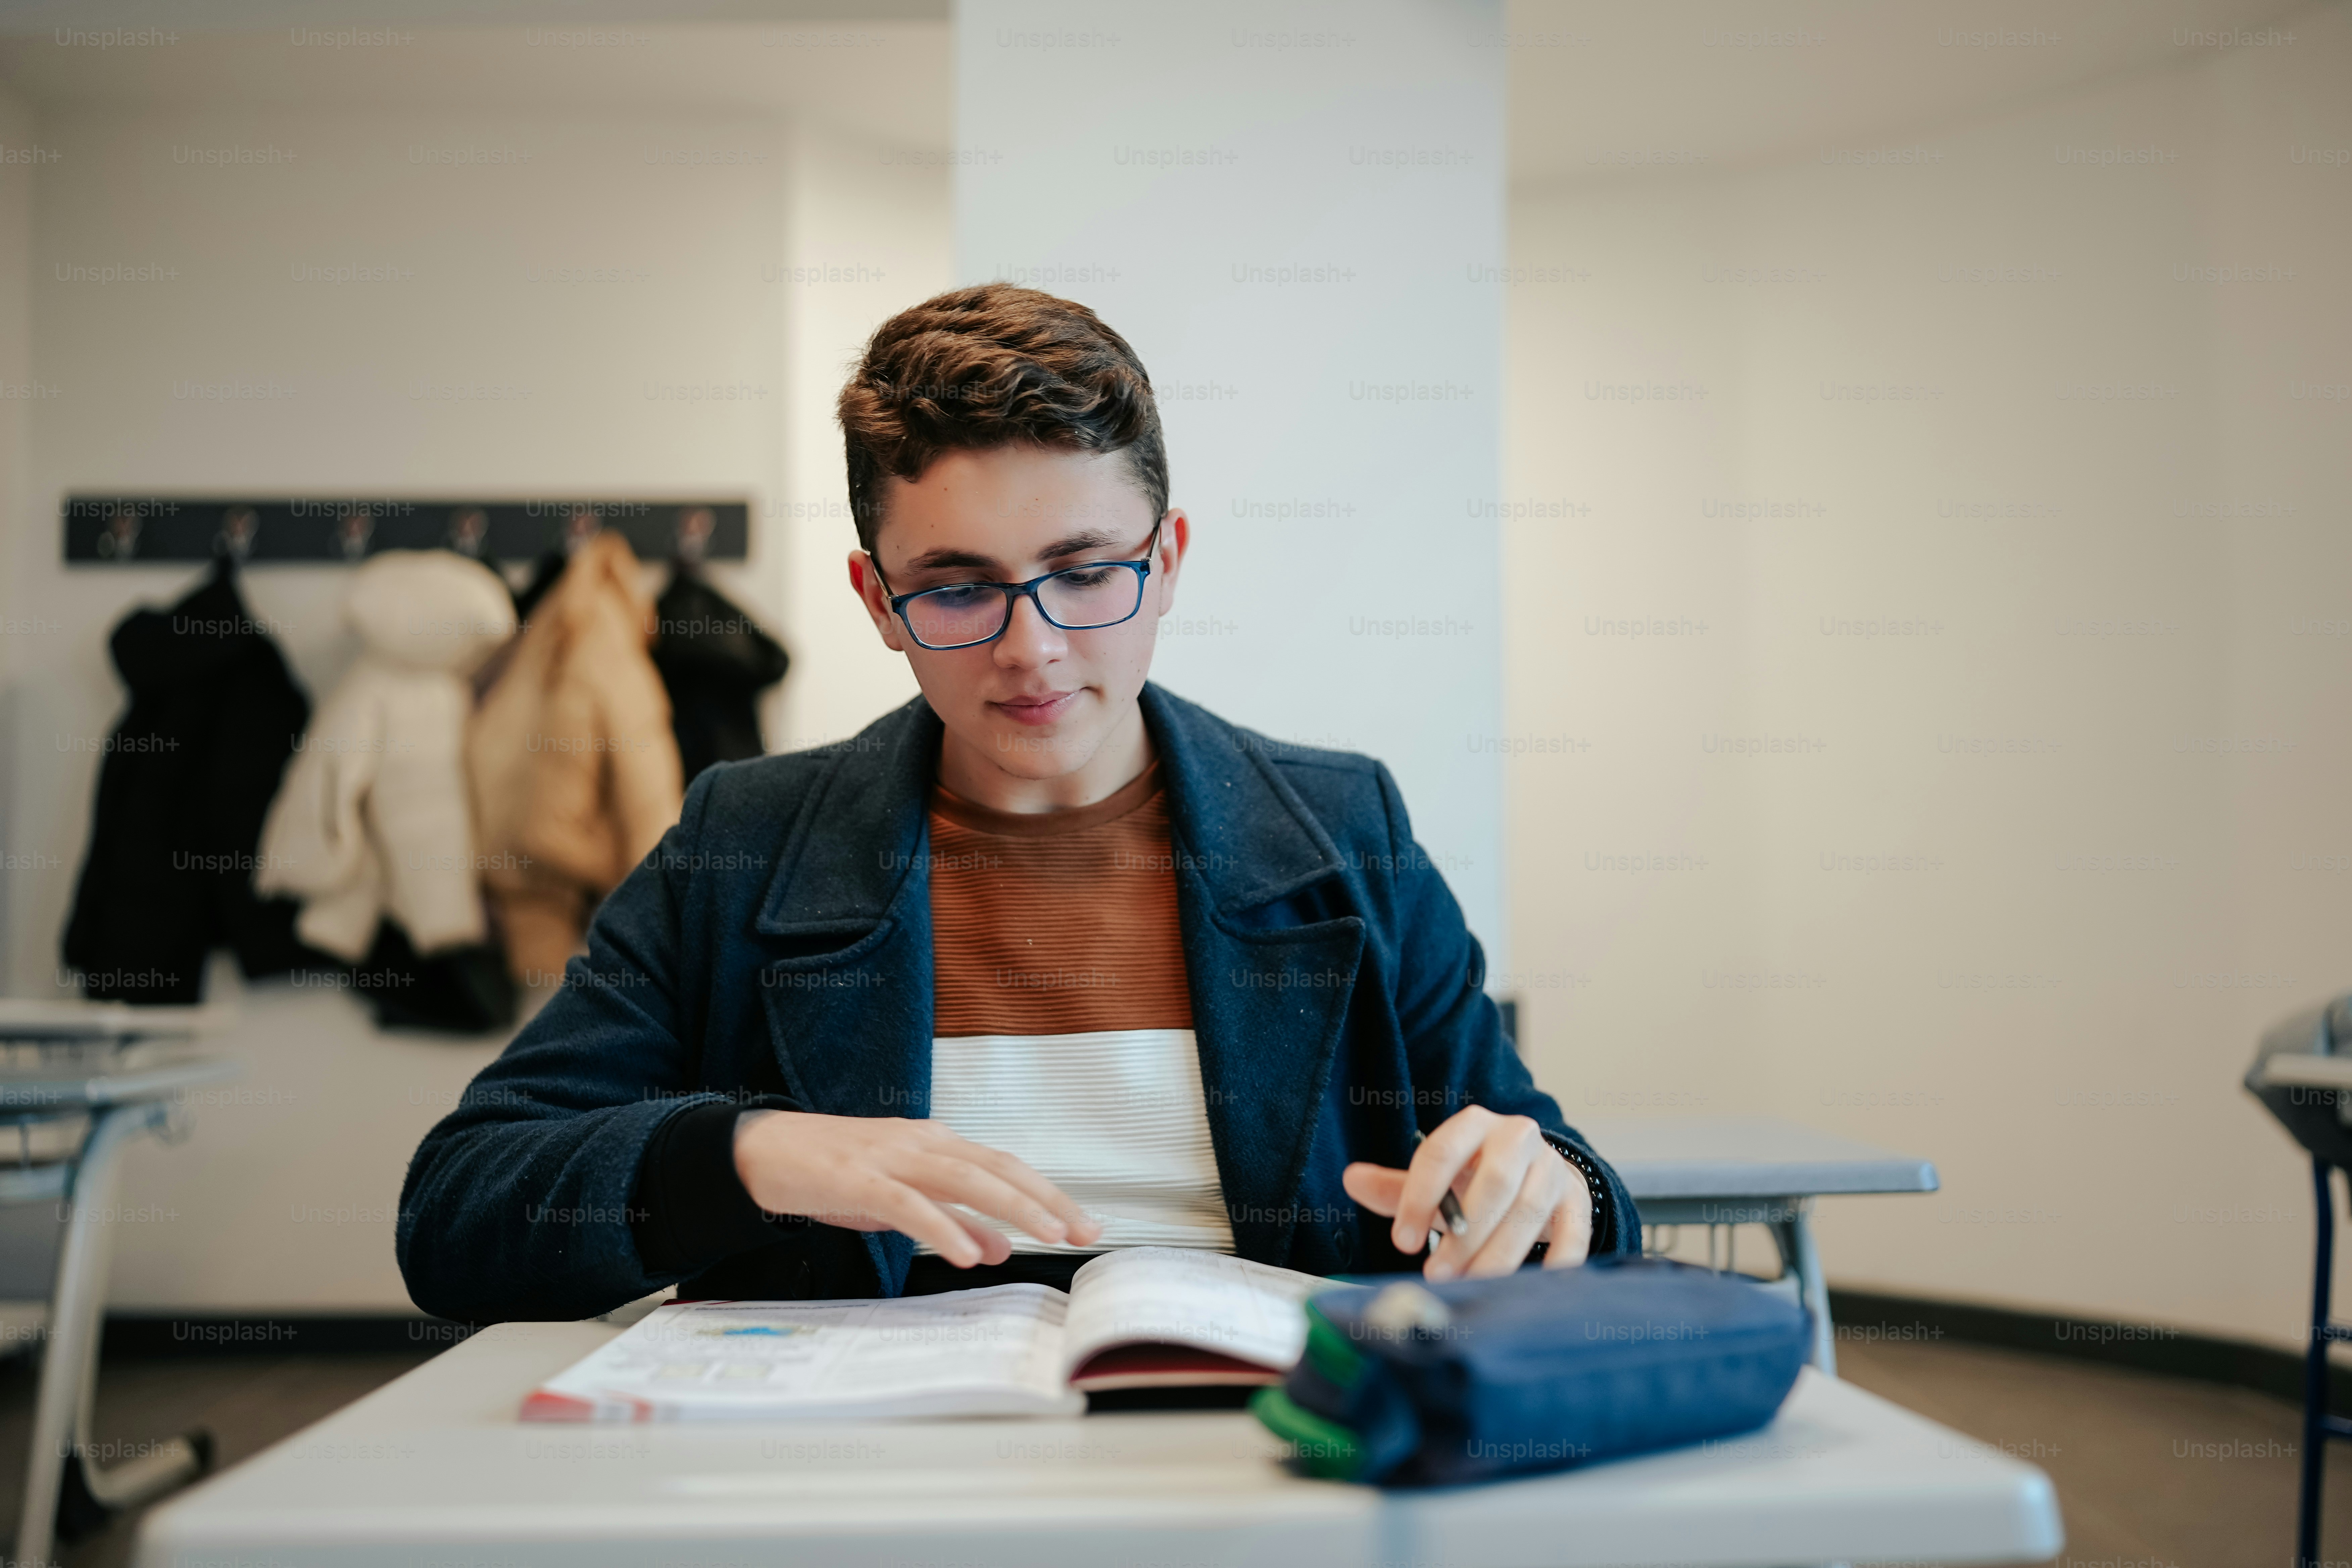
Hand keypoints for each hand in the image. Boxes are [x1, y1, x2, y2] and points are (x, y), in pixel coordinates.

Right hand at [733, 1111, 1101, 1267]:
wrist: (763, 1150)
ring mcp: (890, 1158)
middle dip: (1046, 1200)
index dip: (1048, 1193)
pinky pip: (908, 1204)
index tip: (1085, 1222)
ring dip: (1009, 1207)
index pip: (1005, 1167)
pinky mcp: (857, 1179)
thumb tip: (999, 1245)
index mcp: (935, 1145)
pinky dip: (942, 1226)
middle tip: (1084, 1229)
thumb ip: (952, 1218)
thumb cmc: (834, 1173)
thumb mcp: (902, 1199)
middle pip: (997, 1168)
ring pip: (963, 1178)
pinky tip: (967, 1251)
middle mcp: (921, 1144)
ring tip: (1045, 1235)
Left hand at [1341, 1107, 1590, 1279]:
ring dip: (1498, 1253)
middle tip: (1436, 1275)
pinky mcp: (1578, 1200)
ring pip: (1529, 1209)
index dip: (1419, 1197)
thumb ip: (1396, 1185)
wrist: (1537, 1175)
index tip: (1402, 1243)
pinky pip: (1573, 1232)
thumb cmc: (1475, 1181)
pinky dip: (1557, 1261)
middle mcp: (1519, 1137)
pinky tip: (1533, 1287)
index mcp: (1475, 1124)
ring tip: (1471, 1286)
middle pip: (1493, 1182)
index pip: (1442, 1152)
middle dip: (1464, 1234)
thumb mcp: (1437, 1179)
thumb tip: (1352, 1179)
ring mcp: (1554, 1167)